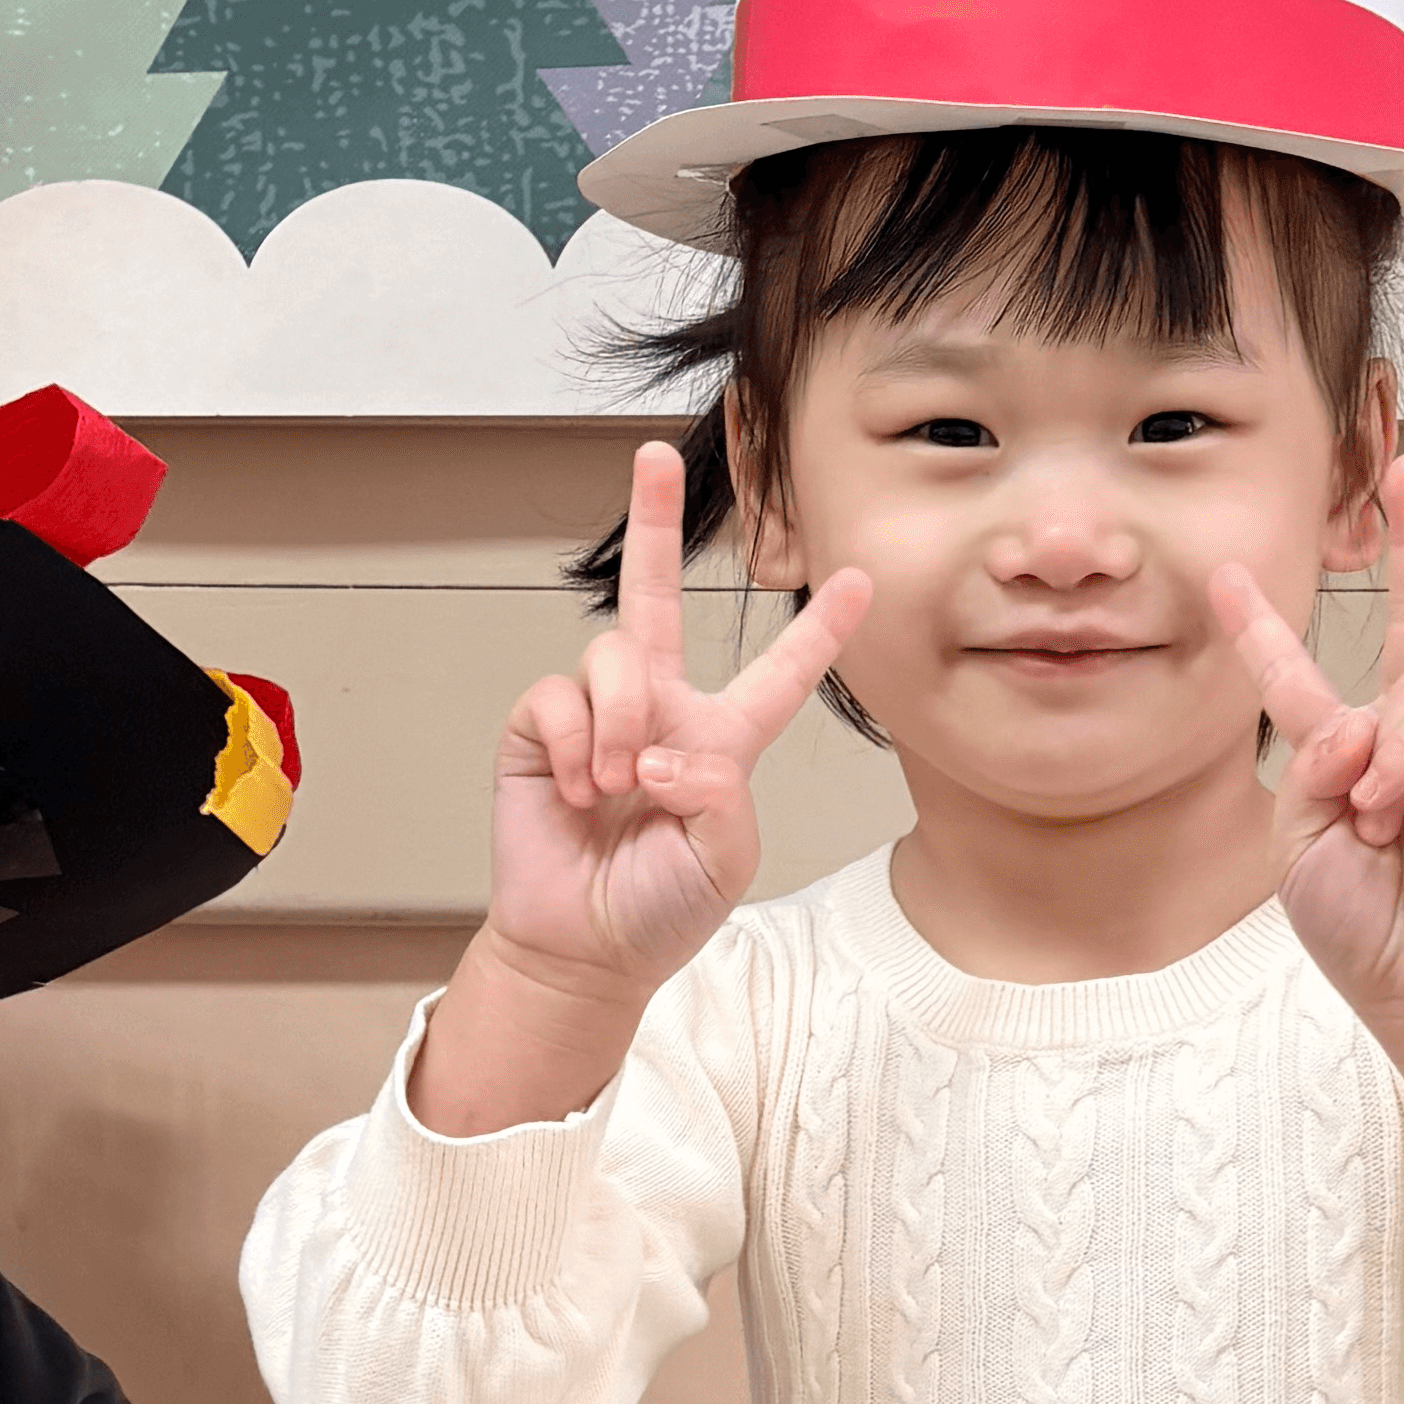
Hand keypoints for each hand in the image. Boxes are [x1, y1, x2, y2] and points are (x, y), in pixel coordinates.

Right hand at [413, 442, 870, 1132]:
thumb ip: (719, 791)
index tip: (861, 581)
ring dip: (623, 720)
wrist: (581, 949)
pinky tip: (582, 789)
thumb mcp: (724, 858)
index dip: (818, 633)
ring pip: (615, 653)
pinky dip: (578, 742)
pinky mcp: (542, 731)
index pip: (778, 678)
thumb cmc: (658, 911)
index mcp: (721, 744)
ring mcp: (598, 717)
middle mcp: (659, 713)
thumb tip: (661, 744)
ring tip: (620, 785)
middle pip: (661, 599)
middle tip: (649, 455)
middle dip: (654, 524)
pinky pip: (559, 694)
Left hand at [1215, 454, 1403, 1184]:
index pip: (1302, 674)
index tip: (1231, 575)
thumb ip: (1314, 767)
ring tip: (1371, 818)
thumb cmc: (1357, 921)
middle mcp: (1402, 736)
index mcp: (1343, 751)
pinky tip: (1394, 808)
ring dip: (1376, 757)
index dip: (1264, 627)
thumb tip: (1365, 721)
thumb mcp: (1298, 840)